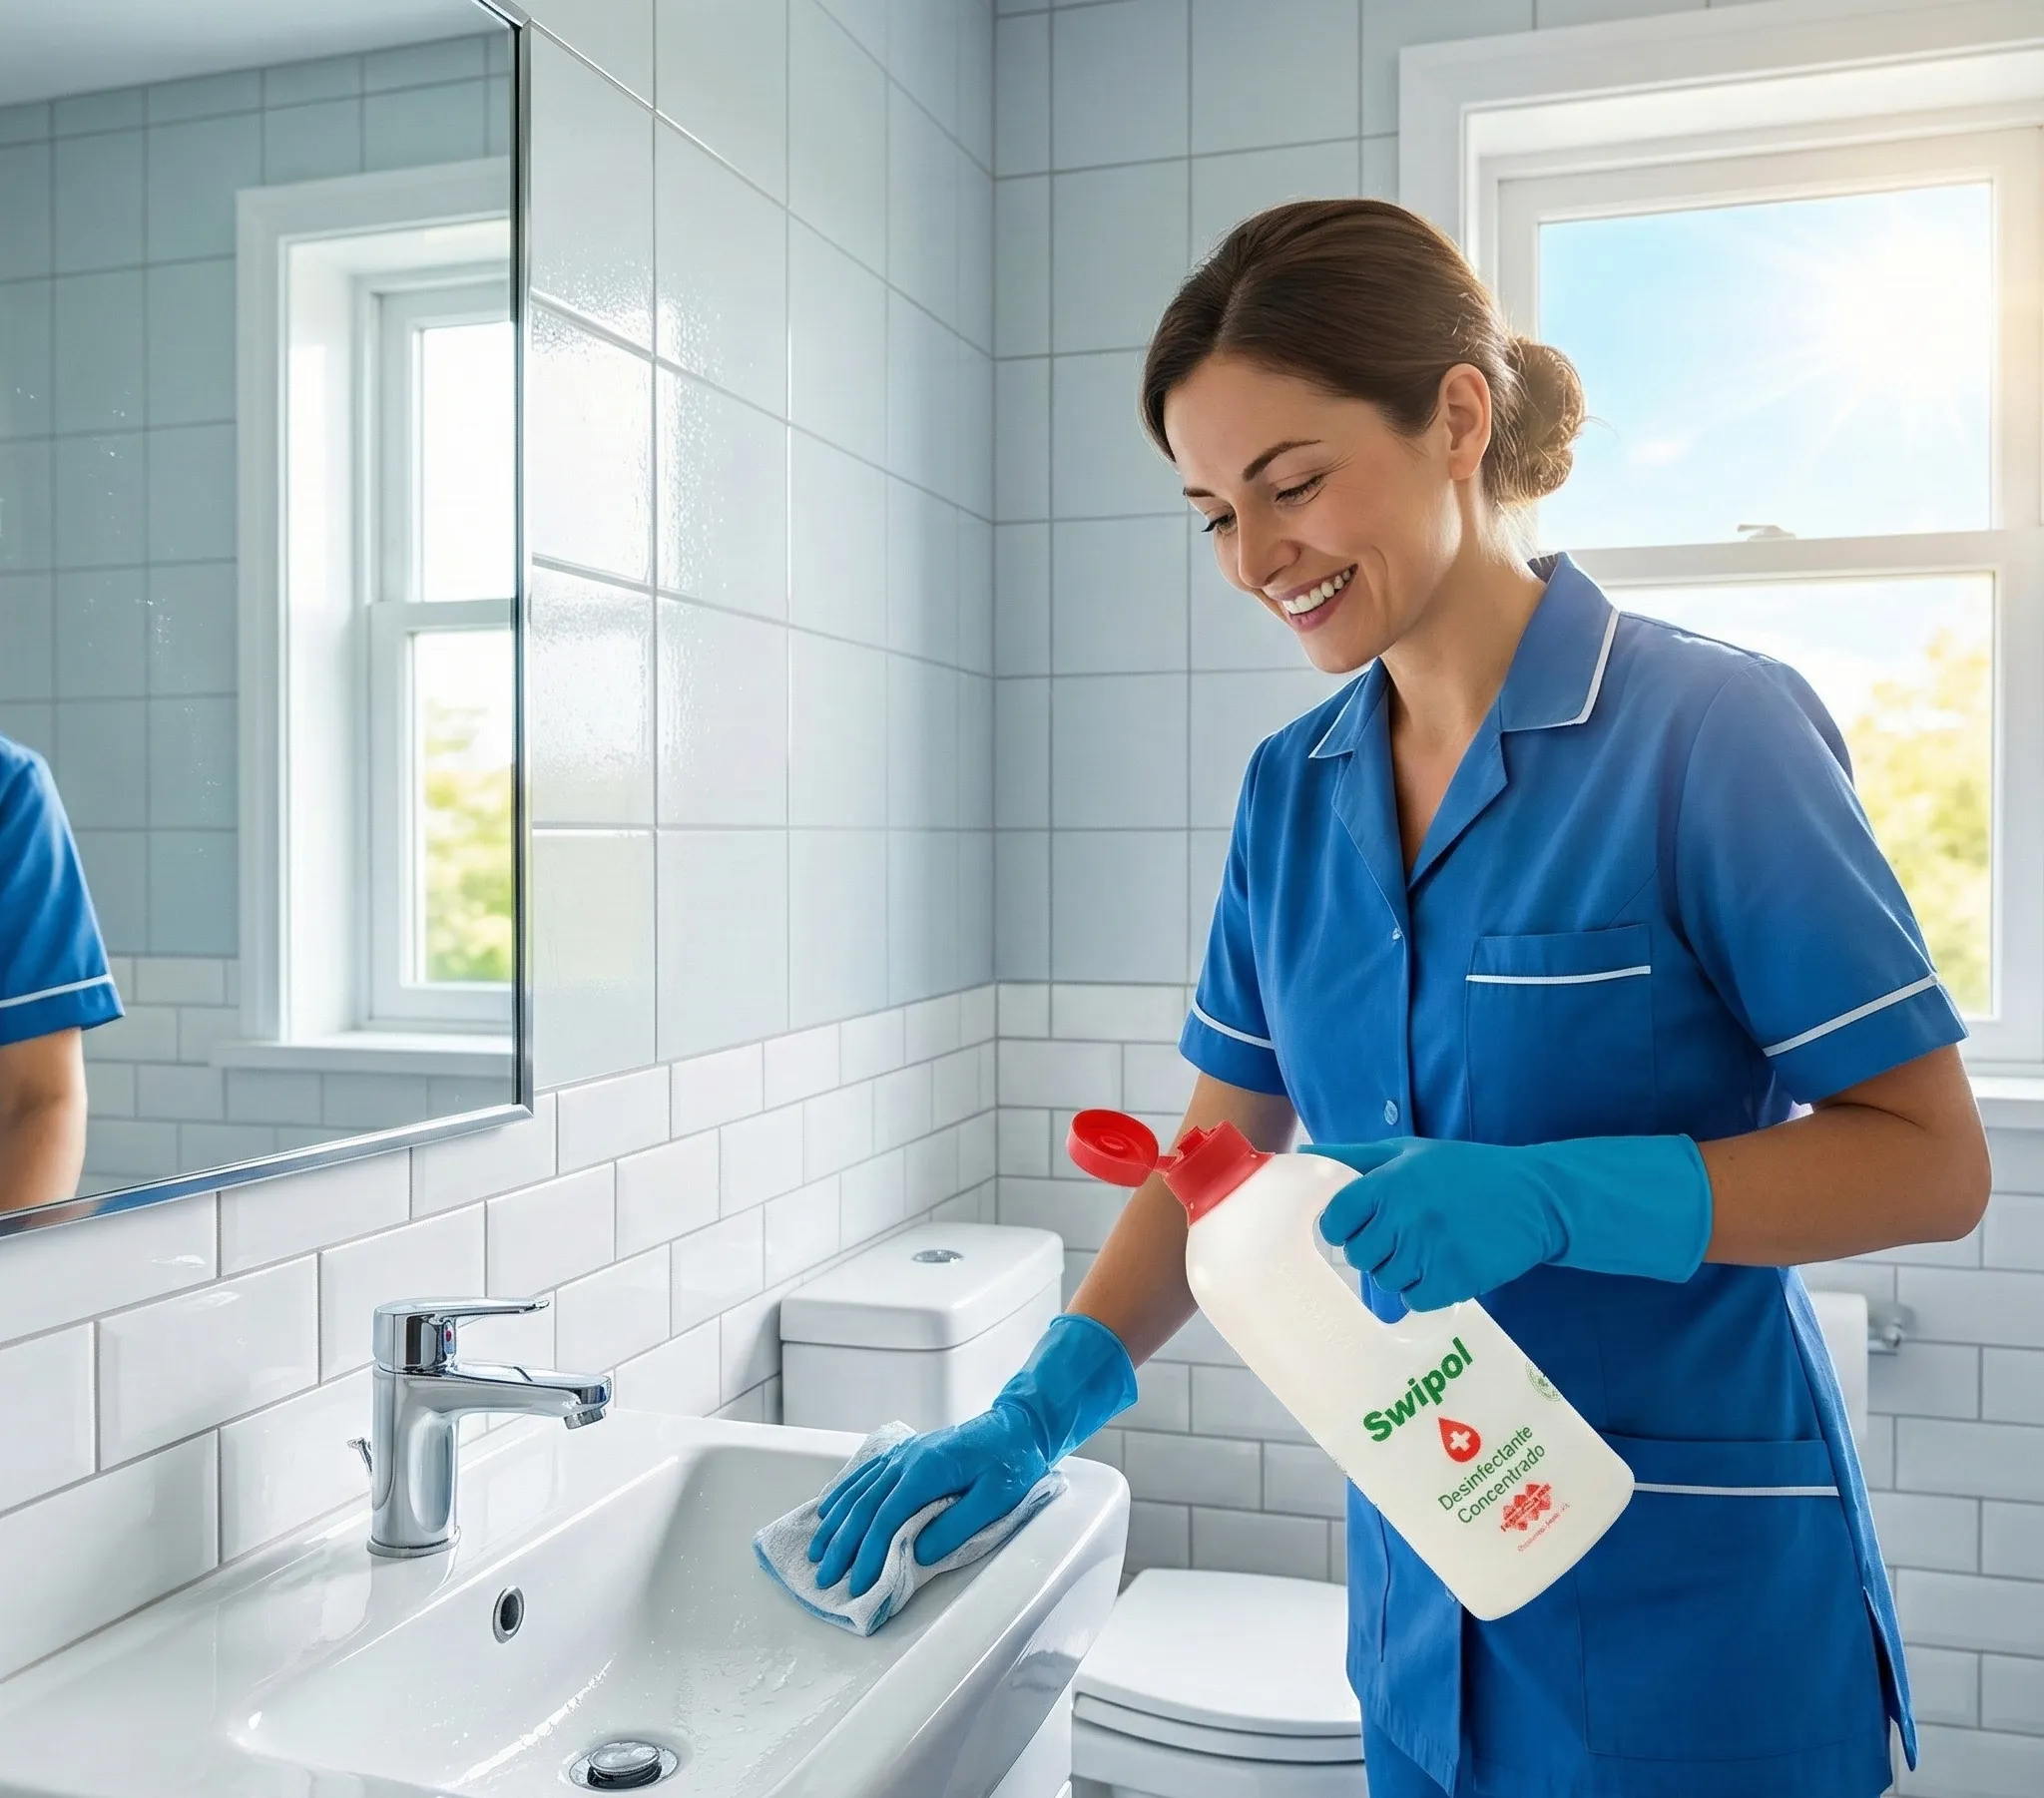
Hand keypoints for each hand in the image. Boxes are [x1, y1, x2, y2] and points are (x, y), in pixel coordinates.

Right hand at [808, 1402, 1048, 1595]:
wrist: (1017, 1427)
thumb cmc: (1012, 1463)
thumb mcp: (995, 1500)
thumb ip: (955, 1527)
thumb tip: (917, 1554)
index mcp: (928, 1470)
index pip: (888, 1517)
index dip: (868, 1552)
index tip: (857, 1584)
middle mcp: (907, 1459)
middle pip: (865, 1505)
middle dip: (843, 1544)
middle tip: (824, 1577)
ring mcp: (903, 1454)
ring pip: (859, 1489)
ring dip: (836, 1522)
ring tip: (818, 1551)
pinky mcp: (905, 1453)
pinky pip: (866, 1474)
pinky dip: (843, 1493)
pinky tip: (828, 1509)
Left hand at [1310, 1134, 1712, 1310]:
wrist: (1535, 1197)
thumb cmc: (1466, 1171)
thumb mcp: (1409, 1151)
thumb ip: (1354, 1156)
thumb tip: (1303, 1156)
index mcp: (1389, 1182)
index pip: (1335, 1220)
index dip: (1342, 1227)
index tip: (1357, 1226)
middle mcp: (1405, 1216)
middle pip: (1359, 1255)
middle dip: (1375, 1250)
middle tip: (1403, 1236)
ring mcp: (1430, 1250)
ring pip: (1385, 1280)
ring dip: (1402, 1271)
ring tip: (1429, 1248)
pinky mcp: (1455, 1279)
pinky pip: (1415, 1300)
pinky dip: (1425, 1291)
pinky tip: (1443, 1267)